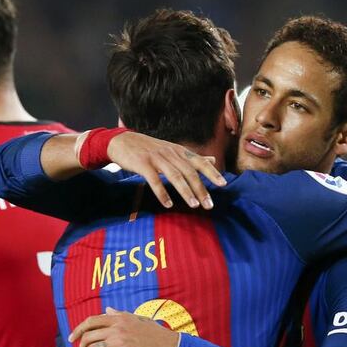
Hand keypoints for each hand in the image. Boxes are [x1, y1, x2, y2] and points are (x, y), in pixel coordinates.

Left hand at [69, 307, 179, 346]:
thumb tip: (108, 310)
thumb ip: (120, 315)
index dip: (77, 330)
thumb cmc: (157, 335)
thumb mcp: (138, 319)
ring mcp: (120, 341)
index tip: (71, 339)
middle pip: (87, 337)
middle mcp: (117, 327)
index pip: (91, 321)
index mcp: (119, 318)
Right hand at [106, 131, 226, 208]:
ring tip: (193, 205)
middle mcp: (170, 153)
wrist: (123, 141)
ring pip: (175, 176)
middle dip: (200, 189)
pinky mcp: (142, 164)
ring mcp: (156, 158)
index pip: (199, 161)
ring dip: (185, 191)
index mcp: (179, 151)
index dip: (212, 172)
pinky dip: (162, 193)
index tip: (223, 184)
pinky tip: (168, 204)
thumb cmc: (149, 148)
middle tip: (209, 205)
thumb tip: (213, 160)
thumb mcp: (172, 149)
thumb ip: (192, 157)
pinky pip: (154, 180)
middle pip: (189, 172)